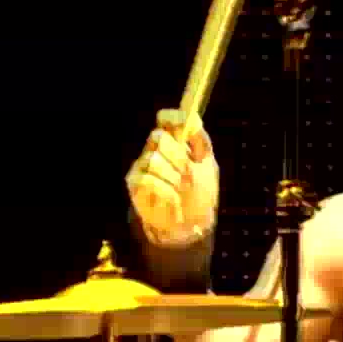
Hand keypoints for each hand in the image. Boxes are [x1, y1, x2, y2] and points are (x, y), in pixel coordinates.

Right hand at [126, 109, 219, 246]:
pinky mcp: (135, 184)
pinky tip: (174, 201)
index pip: (166, 119)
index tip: (186, 126)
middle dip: (178, 156)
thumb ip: (201, 141)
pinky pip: (148, 180)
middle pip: (158, 137)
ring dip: (173, 178)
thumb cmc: (200, 192)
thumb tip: (193, 118)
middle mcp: (154, 149)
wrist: (192, 223)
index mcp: (173, 141)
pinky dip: (167, 192)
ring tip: (181, 190)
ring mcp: (143, 166)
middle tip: (188, 173)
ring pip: (153, 159)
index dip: (173, 118)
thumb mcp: (208, 165)